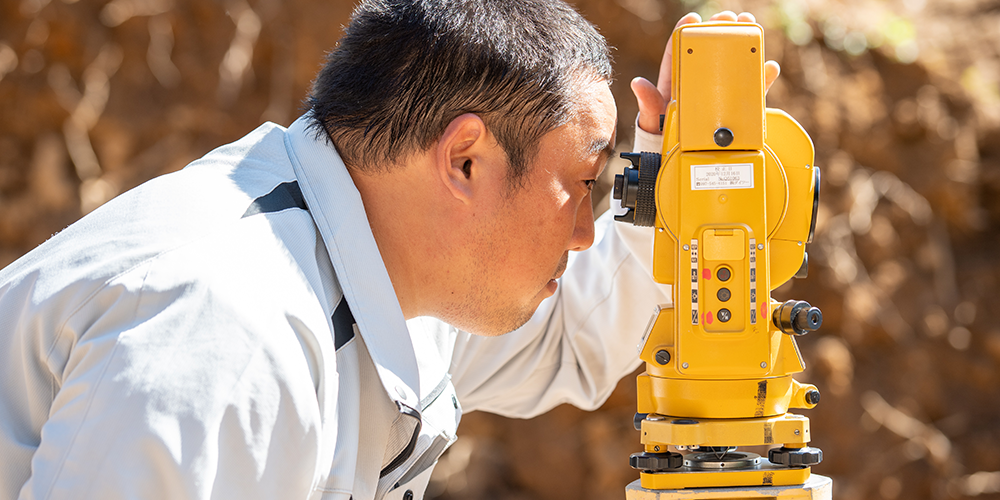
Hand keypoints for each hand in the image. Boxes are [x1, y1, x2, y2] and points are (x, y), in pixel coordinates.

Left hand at [631, 11, 781, 133]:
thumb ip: (647, 103)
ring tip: (750, 26)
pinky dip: (761, 79)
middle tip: (728, 17)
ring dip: (743, 45)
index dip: (685, 32)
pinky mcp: (733, 108)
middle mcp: (698, 83)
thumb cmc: (663, 134)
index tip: (692, 18)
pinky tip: (769, 67)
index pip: (679, 51)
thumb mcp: (652, 119)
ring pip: (732, 65)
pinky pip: (748, 92)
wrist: (678, 155)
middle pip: (709, 51)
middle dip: (719, 30)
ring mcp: (717, 94)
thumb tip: (638, 84)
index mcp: (676, 81)